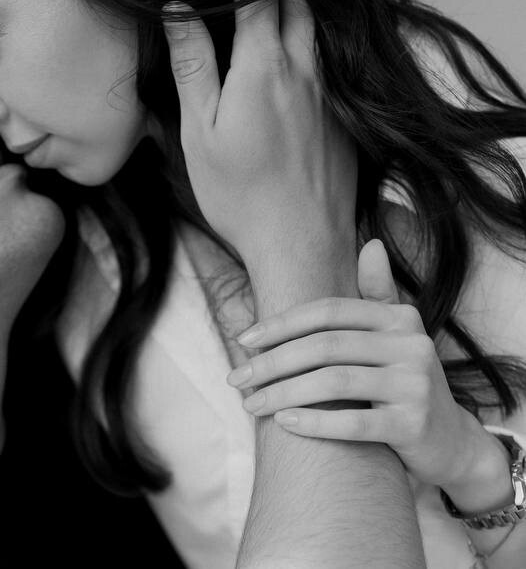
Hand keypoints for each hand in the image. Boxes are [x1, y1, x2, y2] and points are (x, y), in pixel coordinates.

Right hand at [162, 0, 357, 303]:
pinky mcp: (346, 119)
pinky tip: (292, 79)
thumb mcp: (199, 129)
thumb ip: (192, 64)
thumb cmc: (239, 193)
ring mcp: (331, 94)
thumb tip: (179, 8)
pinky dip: (312, 55)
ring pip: (318, 34)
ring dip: (296, 17)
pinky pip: (332, 69)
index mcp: (263, 65)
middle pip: (297, 3)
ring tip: (269, 23)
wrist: (301, 243)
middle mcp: (305, 70)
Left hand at [227, 240, 499, 492]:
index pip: (327, 312)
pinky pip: (354, 422)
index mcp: (399, 317)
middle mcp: (412, 345)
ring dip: (283, 394)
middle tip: (236, 379)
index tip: (242, 341)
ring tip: (251, 404)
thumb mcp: (392, 336)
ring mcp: (416, 386)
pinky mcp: (415, 425)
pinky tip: (283, 423)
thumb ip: (376, 294)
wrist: (448, 441)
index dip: (280, 324)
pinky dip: (314, 422)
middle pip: (324, 346)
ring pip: (334, 383)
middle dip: (271, 363)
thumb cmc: (401, 381)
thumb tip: (371, 245)